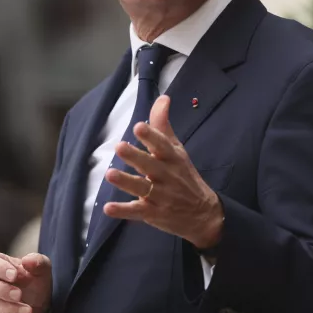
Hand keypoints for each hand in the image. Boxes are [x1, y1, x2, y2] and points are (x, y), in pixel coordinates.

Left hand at [104, 95, 223, 249]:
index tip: (139, 126)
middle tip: (119, 146)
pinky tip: (108, 208)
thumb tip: (162, 97)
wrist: (203, 214)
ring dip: (126, 182)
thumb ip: (164, 125)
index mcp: (172, 159)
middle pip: (150, 165)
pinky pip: (136, 212)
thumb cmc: (184, 176)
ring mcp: (160, 196)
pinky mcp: (153, 213)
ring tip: (110, 174)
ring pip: (142, 188)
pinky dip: (123, 211)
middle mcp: (167, 176)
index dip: (151, 136)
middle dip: (135, 156)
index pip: (162, 145)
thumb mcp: (177, 150)